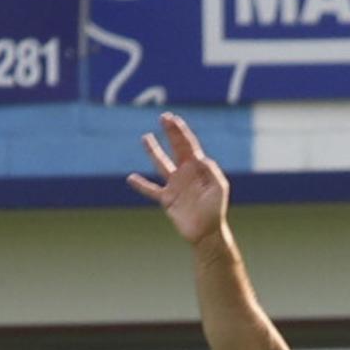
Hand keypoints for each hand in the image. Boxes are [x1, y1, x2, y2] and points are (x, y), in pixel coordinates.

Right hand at [127, 113, 228, 242]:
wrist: (207, 233)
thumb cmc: (216, 210)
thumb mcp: (218, 188)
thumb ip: (210, 171)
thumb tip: (199, 157)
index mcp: (198, 169)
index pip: (188, 145)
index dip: (180, 131)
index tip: (172, 119)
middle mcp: (185, 173)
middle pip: (176, 148)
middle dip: (171, 133)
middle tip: (163, 117)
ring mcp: (175, 185)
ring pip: (161, 164)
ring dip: (153, 151)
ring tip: (145, 138)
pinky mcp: (167, 199)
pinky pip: (151, 190)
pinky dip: (141, 185)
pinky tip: (131, 178)